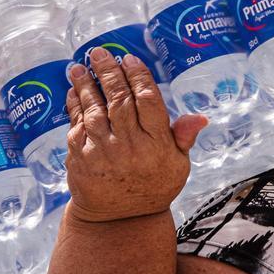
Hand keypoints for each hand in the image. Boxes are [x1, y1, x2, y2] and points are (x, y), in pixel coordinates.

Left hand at [63, 47, 206, 222]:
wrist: (120, 220)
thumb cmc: (153, 187)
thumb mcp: (177, 166)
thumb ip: (183, 138)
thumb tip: (199, 118)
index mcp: (157, 144)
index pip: (148, 101)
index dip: (138, 76)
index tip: (129, 60)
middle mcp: (130, 146)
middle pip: (119, 99)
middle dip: (108, 72)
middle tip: (100, 53)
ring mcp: (103, 152)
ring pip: (94, 109)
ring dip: (85, 85)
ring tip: (79, 66)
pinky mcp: (81, 158)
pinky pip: (77, 125)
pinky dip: (74, 106)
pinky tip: (73, 91)